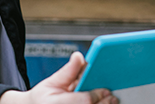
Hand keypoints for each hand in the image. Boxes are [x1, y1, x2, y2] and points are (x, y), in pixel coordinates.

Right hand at [0, 52, 117, 103]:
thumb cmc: (42, 97)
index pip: (84, 101)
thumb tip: (79, 56)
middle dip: (103, 103)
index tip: (107, 90)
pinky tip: (102, 103)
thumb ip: (68, 71)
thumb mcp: (52, 81)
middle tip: (112, 96)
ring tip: (110, 102)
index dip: (97, 95)